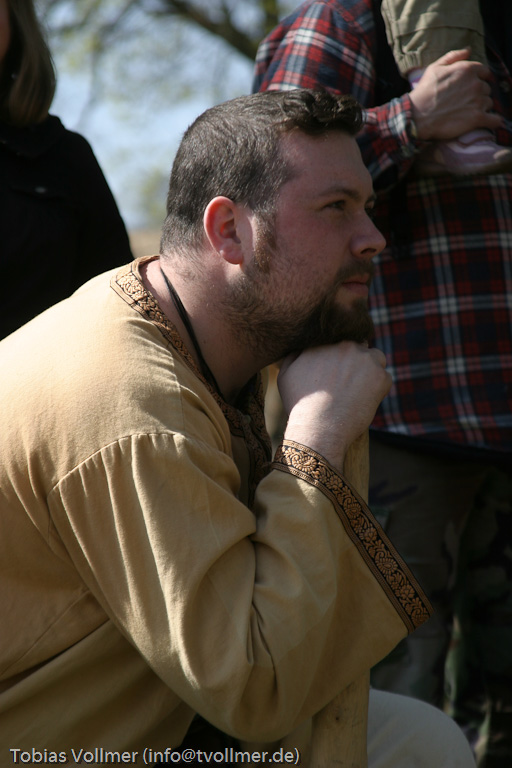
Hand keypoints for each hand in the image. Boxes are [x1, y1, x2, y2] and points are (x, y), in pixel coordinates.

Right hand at [278, 342, 391, 470]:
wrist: (318, 428)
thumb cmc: (299, 404)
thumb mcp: (286, 375)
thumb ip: (294, 354)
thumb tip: (302, 348)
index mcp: (324, 341)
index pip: (339, 340)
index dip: (339, 356)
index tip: (337, 371)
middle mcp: (346, 345)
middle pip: (358, 346)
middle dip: (355, 361)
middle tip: (349, 382)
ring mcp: (365, 359)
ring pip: (375, 358)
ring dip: (370, 369)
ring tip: (360, 390)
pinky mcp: (380, 376)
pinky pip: (384, 378)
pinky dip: (378, 389)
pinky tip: (364, 402)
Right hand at [410, 49, 502, 140]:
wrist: (418, 116)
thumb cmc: (424, 92)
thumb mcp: (435, 67)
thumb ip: (454, 56)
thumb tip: (468, 49)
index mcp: (468, 69)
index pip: (484, 72)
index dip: (478, 79)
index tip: (469, 88)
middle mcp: (476, 84)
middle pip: (486, 88)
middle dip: (478, 94)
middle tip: (464, 102)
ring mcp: (478, 101)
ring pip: (489, 103)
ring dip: (482, 107)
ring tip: (467, 113)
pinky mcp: (477, 118)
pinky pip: (494, 120)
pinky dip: (494, 121)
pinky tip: (490, 122)